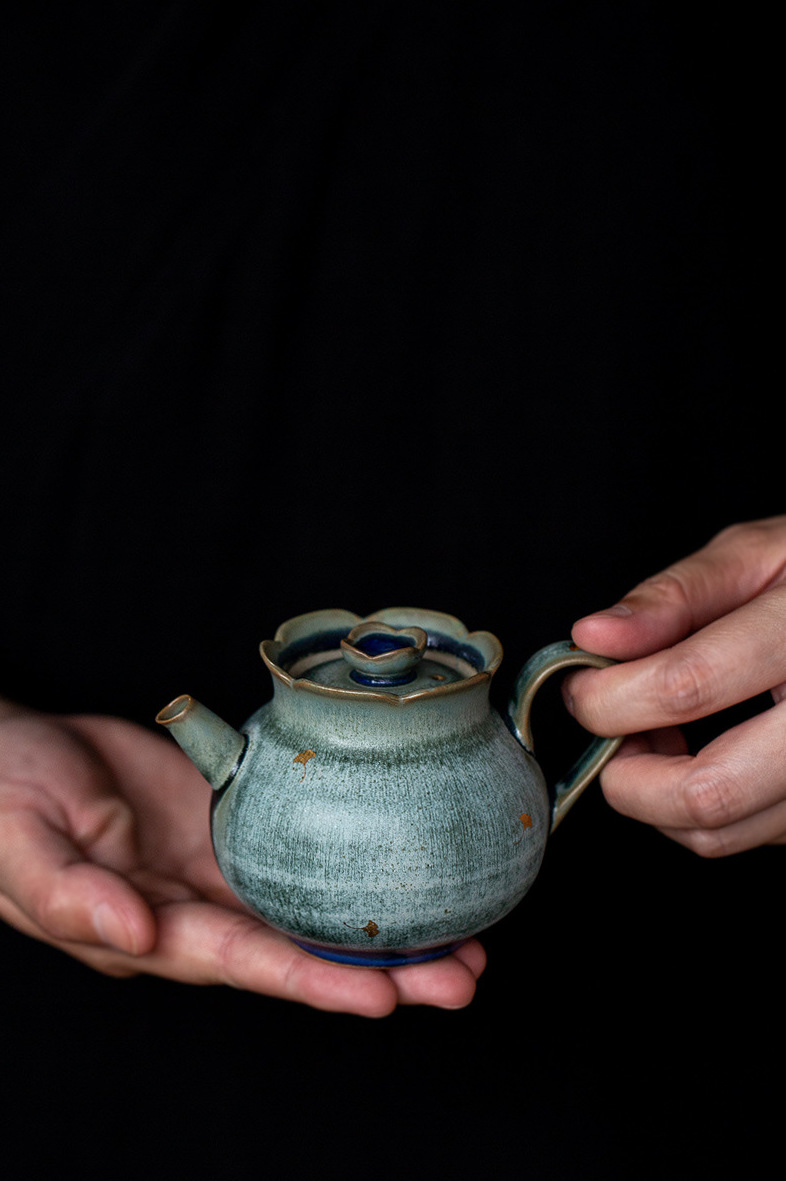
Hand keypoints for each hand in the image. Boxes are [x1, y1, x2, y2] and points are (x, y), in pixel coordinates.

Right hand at [0, 702, 483, 1013]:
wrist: (11, 749)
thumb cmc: (3, 801)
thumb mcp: (23, 847)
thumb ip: (75, 895)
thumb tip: (136, 933)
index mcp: (147, 930)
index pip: (244, 962)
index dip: (313, 980)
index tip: (385, 995)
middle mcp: (193, 911)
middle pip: (297, 949)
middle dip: (378, 971)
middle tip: (460, 978)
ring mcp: (216, 868)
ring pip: (310, 908)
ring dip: (383, 929)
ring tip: (463, 943)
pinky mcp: (228, 824)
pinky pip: (298, 852)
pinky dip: (351, 869)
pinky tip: (403, 873)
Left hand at [564, 517, 785, 855]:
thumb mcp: (760, 552)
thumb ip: (675, 596)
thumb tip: (593, 637)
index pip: (686, 686)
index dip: (608, 694)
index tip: (581, 684)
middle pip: (707, 791)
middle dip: (626, 775)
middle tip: (609, 729)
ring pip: (722, 831)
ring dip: (657, 794)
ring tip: (654, 731)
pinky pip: (750, 833)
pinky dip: (700, 806)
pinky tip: (702, 749)